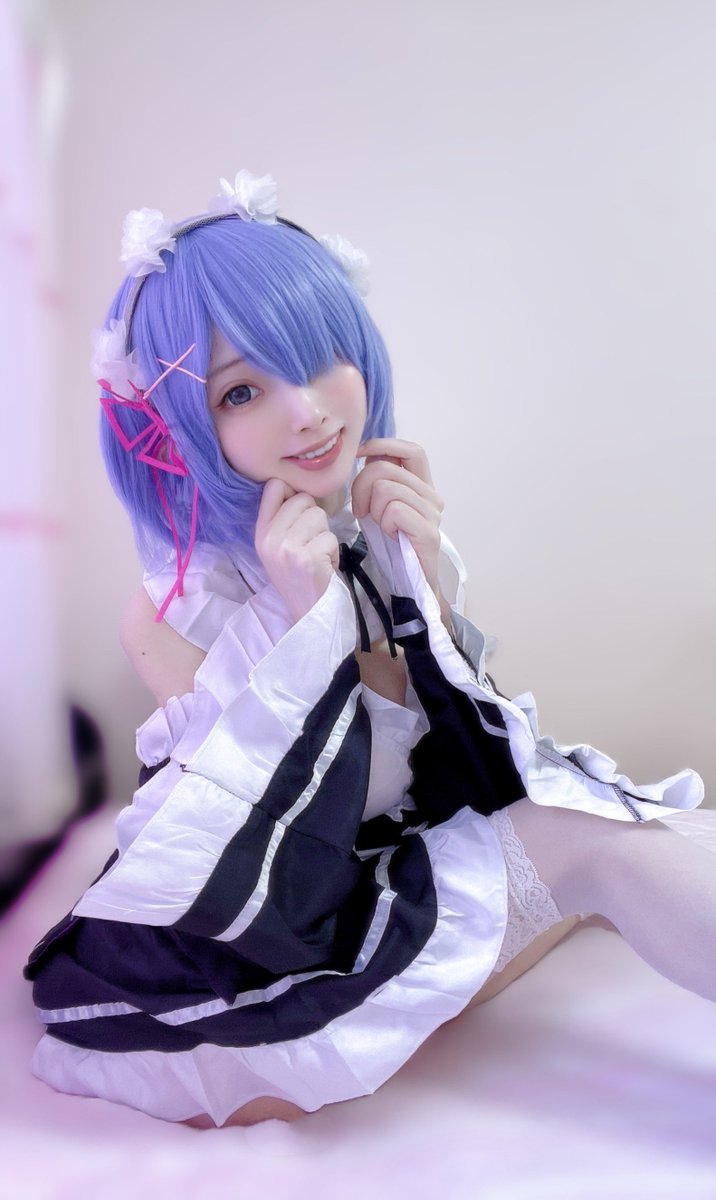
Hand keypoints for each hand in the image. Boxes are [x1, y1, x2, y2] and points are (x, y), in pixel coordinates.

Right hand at [255, 478, 339, 622]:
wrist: (308, 614)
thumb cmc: (299, 578)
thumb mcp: (279, 548)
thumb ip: (283, 519)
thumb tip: (298, 488)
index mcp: (260, 532)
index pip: (274, 486)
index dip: (293, 494)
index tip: (300, 514)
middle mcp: (269, 538)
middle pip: (303, 499)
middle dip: (314, 519)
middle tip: (310, 544)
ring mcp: (286, 548)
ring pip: (319, 515)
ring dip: (325, 536)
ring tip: (317, 556)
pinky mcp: (307, 558)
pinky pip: (330, 537)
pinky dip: (333, 553)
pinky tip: (324, 567)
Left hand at [351, 438, 443, 594]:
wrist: (410, 584)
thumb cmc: (392, 547)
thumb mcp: (380, 507)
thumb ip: (379, 481)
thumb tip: (368, 455)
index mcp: (422, 487)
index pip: (410, 450)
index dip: (383, 445)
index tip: (360, 455)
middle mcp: (432, 496)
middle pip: (386, 468)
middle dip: (361, 487)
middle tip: (360, 511)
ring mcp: (433, 514)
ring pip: (386, 489)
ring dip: (373, 509)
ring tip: (379, 526)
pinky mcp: (428, 532)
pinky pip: (395, 510)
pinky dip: (384, 523)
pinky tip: (390, 536)